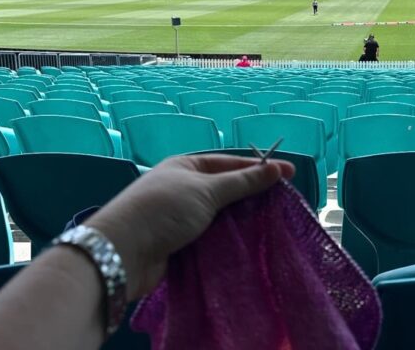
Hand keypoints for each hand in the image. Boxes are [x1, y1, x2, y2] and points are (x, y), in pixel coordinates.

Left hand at [87, 154, 294, 299]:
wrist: (124, 251)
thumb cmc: (164, 210)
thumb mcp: (207, 190)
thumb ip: (242, 182)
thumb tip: (275, 169)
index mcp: (186, 166)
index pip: (230, 163)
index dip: (260, 168)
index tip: (289, 173)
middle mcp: (182, 187)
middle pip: (225, 189)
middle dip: (252, 195)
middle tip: (283, 202)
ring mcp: (179, 215)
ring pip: (219, 215)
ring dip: (240, 219)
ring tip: (270, 223)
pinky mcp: (178, 242)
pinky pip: (210, 235)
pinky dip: (227, 238)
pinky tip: (247, 243)